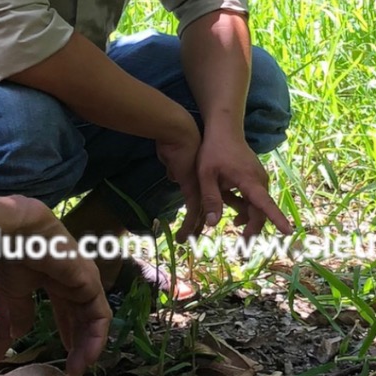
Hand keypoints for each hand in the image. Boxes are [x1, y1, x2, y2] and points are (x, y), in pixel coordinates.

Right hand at [0, 192, 109, 375]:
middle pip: (80, 316)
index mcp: (53, 278)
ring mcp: (83, 279)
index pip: (66, 309)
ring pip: (93, 319)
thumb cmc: (8, 255)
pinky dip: (95, 339)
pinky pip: (99, 317)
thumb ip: (19, 314)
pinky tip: (86, 357)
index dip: (65, 333)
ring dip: (87, 347)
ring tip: (77, 370)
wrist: (13, 232)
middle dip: (77, 344)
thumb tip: (13, 338)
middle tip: (71, 370)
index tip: (60, 358)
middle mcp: (71, 278)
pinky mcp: (90, 282)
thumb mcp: (12, 292)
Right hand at [154, 112, 204, 230]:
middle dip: (195, 225)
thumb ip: (174, 169)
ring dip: (191, 229)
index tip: (193, 222)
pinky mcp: (195, 190)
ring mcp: (200, 188)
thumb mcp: (173, 160)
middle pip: (201, 210)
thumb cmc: (174, 143)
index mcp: (198, 179)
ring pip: (198, 215)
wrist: (180, 134)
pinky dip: (188, 226)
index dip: (195, 211)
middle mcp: (201, 185)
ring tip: (183, 241)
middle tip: (191, 237)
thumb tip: (173, 174)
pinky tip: (182, 237)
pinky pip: (193, 213)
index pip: (199, 199)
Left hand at [187, 125, 292, 240]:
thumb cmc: (214, 150)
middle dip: (254, 229)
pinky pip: (255, 198)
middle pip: (261, 211)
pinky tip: (236, 213)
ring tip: (237, 232)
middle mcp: (260, 181)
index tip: (288, 231)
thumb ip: (210, 199)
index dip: (277, 218)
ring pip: (258, 206)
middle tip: (243, 248)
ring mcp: (260, 179)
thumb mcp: (206, 175)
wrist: (224, 129)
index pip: (265, 203)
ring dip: (249, 219)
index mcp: (249, 181)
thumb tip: (212, 224)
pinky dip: (247, 208)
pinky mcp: (256, 178)